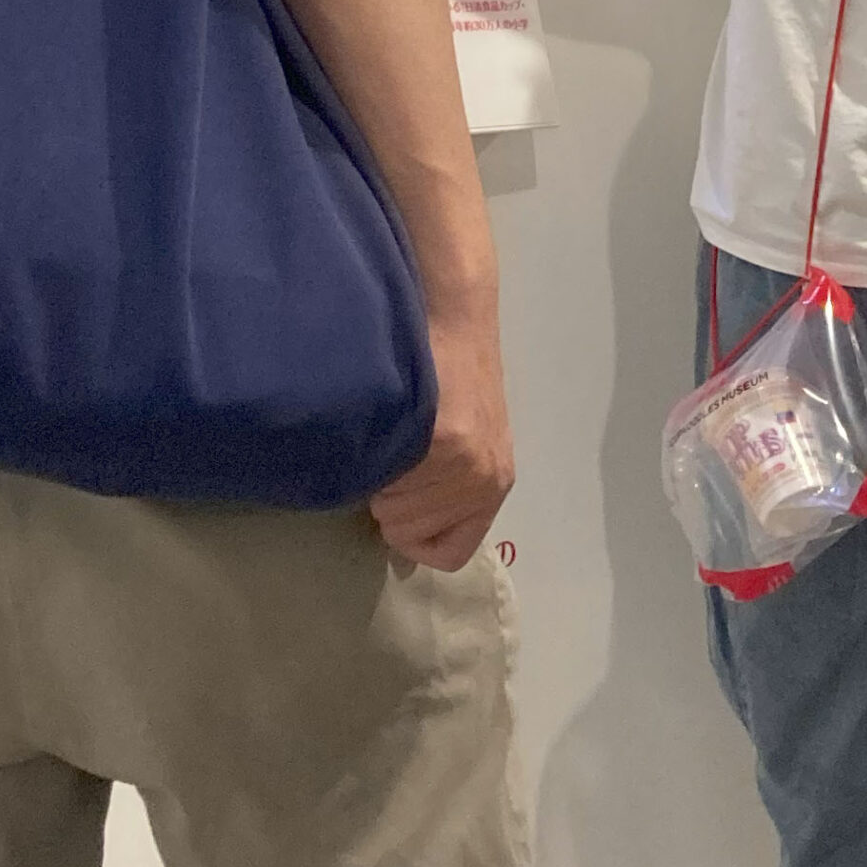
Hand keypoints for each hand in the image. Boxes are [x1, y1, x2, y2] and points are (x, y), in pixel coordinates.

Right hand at [370, 317, 514, 570]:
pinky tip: (384, 421)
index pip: (448, 555)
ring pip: (391, 511)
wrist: (454, 312)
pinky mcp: (445, 440)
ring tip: (391, 428)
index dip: (412, 535)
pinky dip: (373, 458)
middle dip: (388, 497)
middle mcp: (486, 481)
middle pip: (406, 532)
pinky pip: (386, 482)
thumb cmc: (447, 372)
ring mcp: (467, 463)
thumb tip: (401, 537)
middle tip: (396, 442)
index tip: (399, 496)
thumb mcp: (463, 440)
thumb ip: (442, 490)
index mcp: (493, 485)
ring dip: (379, 475)